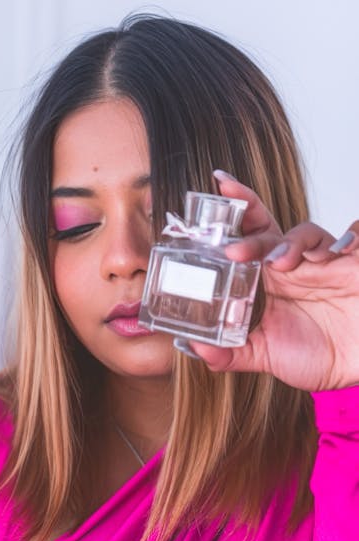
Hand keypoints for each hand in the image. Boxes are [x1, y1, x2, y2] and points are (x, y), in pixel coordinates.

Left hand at [185, 171, 358, 390]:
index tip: (217, 184)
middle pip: (270, 228)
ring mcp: (326, 263)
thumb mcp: (268, 356)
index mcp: (271, 280)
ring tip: (282, 264)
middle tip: (235, 251)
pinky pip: (355, 237)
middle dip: (251, 224)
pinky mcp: (357, 266)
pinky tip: (337, 255)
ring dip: (291, 242)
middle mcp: (296, 265)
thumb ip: (232, 353)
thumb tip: (197, 347)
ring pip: (307, 232)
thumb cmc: (321, 356)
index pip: (249, 238)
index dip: (235, 212)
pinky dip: (349, 239)